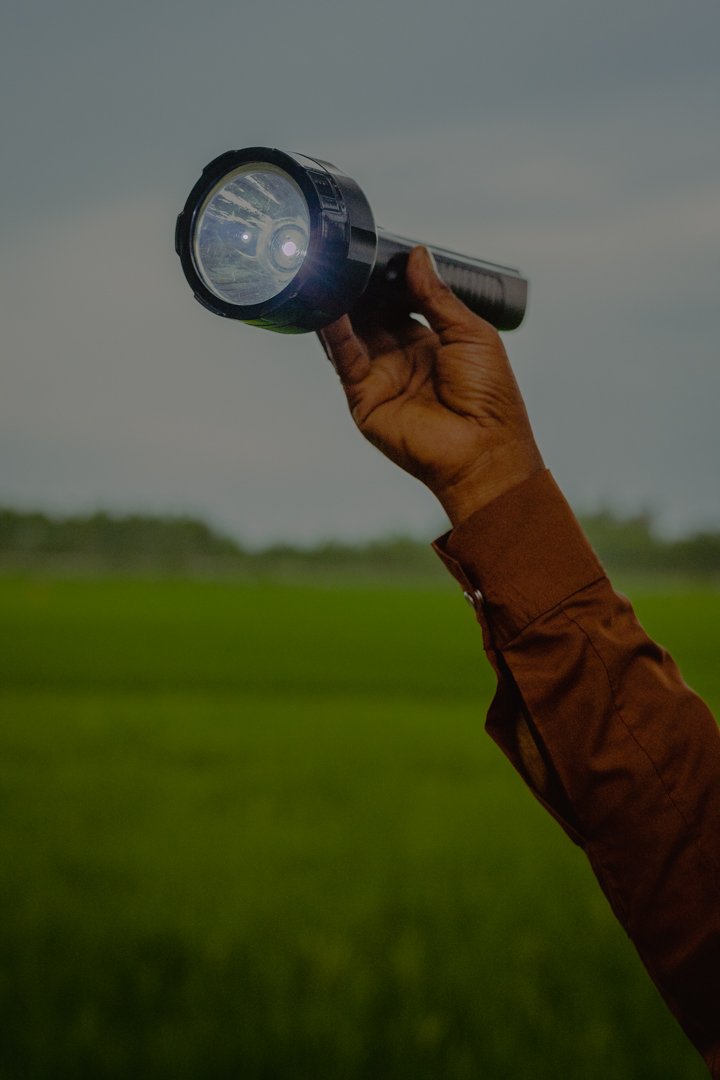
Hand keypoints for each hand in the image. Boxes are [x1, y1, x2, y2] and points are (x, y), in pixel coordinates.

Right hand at [317, 246, 543, 525]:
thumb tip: (417, 255)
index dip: (388, 279)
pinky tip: (329, 308)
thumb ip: (437, 296)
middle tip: (347, 256)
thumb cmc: (489, 397)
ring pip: (352, 334)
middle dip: (360, 288)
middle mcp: (401, 359)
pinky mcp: (364, 398)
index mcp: (431, 343)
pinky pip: (345, 359)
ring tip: (329, 273)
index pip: (400, 302)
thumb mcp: (470, 334)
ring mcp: (381, 378)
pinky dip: (335, 333)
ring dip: (340, 305)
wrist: (483, 449)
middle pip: (371, 315)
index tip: (376, 250)